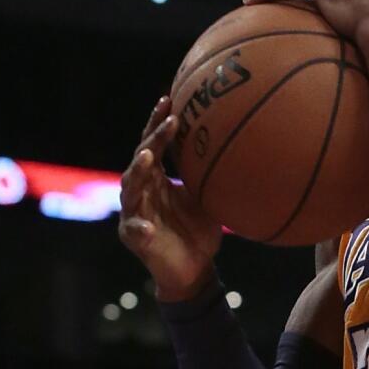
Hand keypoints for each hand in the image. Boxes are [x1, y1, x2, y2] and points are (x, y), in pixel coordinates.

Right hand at [118, 97, 222, 301]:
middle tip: (168, 120)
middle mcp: (142, 191)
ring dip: (139, 171)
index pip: (154, 145)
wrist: (194, 268)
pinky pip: (134, 230)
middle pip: (142, 158)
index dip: (158, 123)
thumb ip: (209, 176)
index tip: (169, 100)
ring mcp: (135, 212)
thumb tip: (236, 148)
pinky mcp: (135, 237)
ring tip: (148, 158)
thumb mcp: (208, 199)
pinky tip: (146, 226)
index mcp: (156, 179)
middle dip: (153, 138)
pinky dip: (139, 228)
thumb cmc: (199, 231)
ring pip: (131, 188)